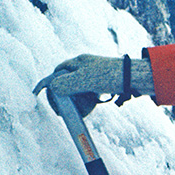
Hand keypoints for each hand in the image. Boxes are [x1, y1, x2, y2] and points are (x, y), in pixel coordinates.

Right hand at [33, 54, 153, 98]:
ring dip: (78, 102)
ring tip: (83, 110)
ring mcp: (94, 77)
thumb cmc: (111, 76)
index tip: (36, 94)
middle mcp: (85, 68)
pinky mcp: (104, 86)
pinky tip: (93, 107)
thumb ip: (65, 84)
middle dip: (64, 99)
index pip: (56, 73)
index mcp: (78, 63)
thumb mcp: (84, 80)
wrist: (137, 79)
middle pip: (66, 85)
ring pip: (78, 92)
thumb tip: (53, 88)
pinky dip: (89, 103)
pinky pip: (90, 96)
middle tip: (63, 111)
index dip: (46, 84)